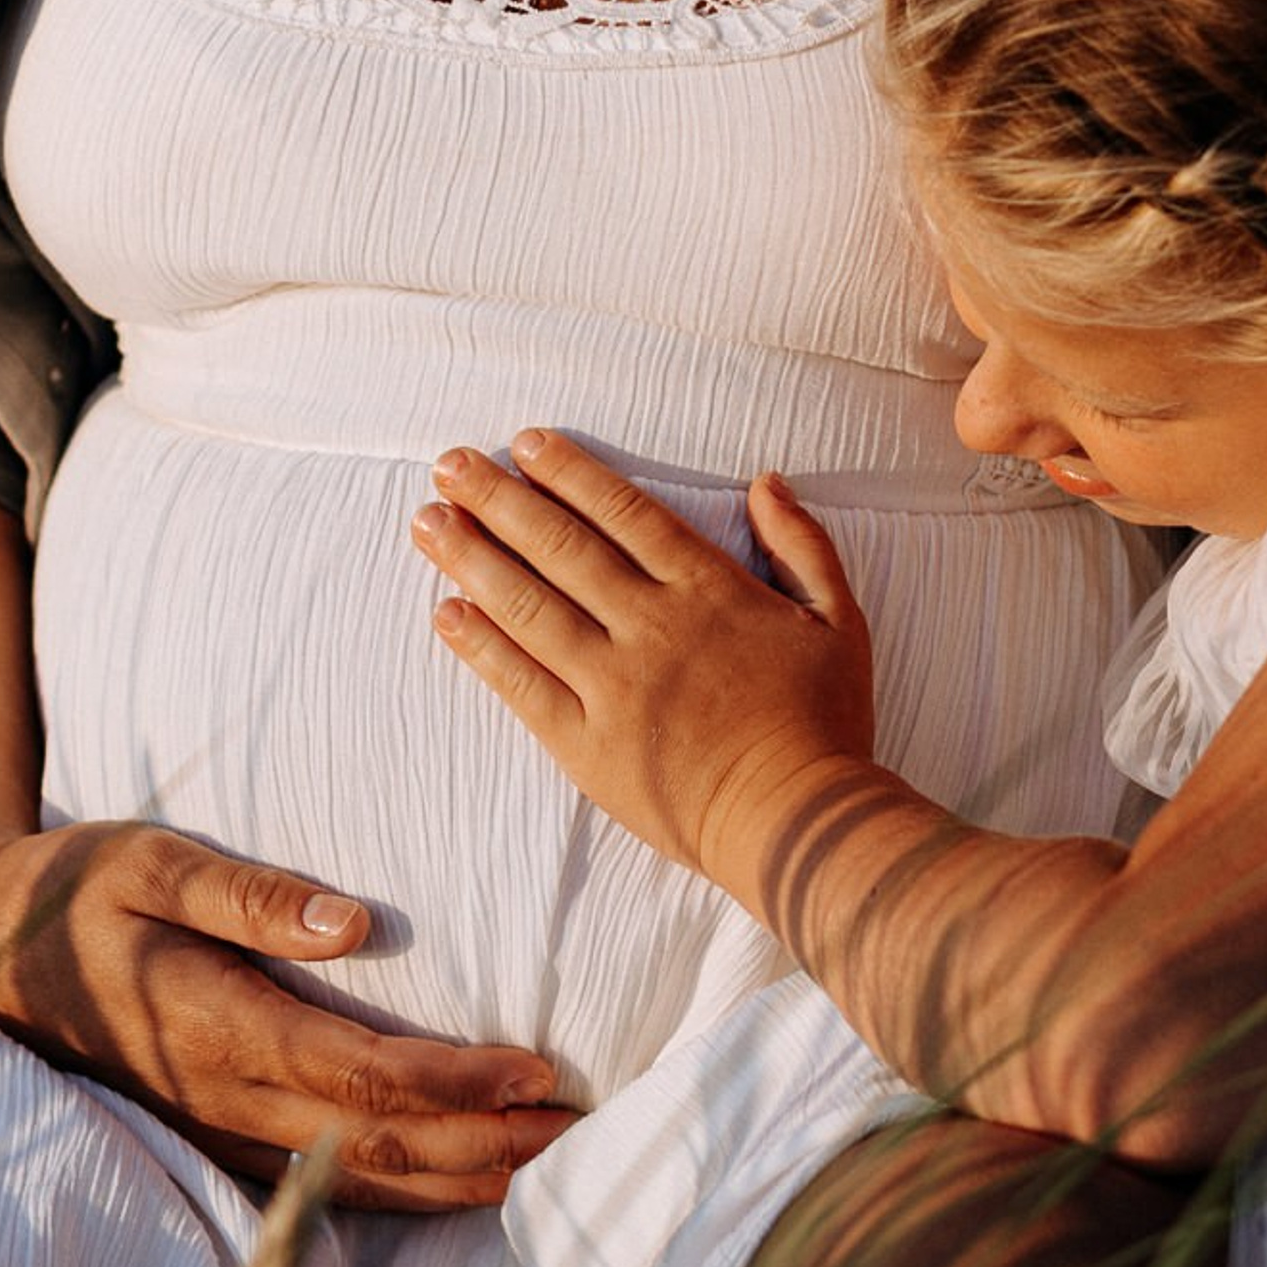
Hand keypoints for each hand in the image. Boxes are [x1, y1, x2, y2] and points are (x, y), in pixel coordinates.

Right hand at [0, 818, 578, 1209]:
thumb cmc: (76, 886)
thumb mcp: (149, 858)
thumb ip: (248, 891)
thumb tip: (353, 920)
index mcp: (219, 1025)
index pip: (362, 1073)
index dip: (456, 1082)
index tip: (538, 1069)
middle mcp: (225, 1097)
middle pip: (381, 1142)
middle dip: (489, 1144)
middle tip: (584, 1129)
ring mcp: (220, 1129)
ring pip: (359, 1178)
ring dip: (461, 1178)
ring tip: (552, 1163)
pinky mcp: (217, 1136)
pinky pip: (327, 1182)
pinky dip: (406, 1187)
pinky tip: (462, 1180)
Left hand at [410, 432, 875, 891]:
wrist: (798, 822)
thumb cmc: (824, 723)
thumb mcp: (838, 621)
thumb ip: (803, 546)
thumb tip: (767, 482)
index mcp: (706, 590)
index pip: (622, 513)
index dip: (568, 474)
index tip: (523, 444)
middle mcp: (650, 626)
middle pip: (560, 547)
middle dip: (498, 500)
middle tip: (449, 465)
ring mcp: (612, 685)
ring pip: (528, 606)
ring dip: (472, 558)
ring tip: (427, 522)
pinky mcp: (586, 744)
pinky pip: (521, 684)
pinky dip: (480, 646)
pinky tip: (445, 612)